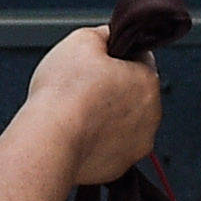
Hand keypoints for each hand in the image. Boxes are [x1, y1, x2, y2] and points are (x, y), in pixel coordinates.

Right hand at [22, 27, 160, 185]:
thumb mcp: (80, 40)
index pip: (140, 58)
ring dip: (108, 117)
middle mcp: (151, 114)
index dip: (115, 56)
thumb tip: (111, 36)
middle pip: (133, 93)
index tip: (96, 63)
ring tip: (78, 113)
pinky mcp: (120, 167)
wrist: (49, 141)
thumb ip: (104, 34)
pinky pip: (112, 148)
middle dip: (113, 88)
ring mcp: (137, 144)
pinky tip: (78, 134)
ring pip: (124, 122)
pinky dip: (98, 142)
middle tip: (83, 88)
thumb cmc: (63, 93)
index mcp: (147, 80)